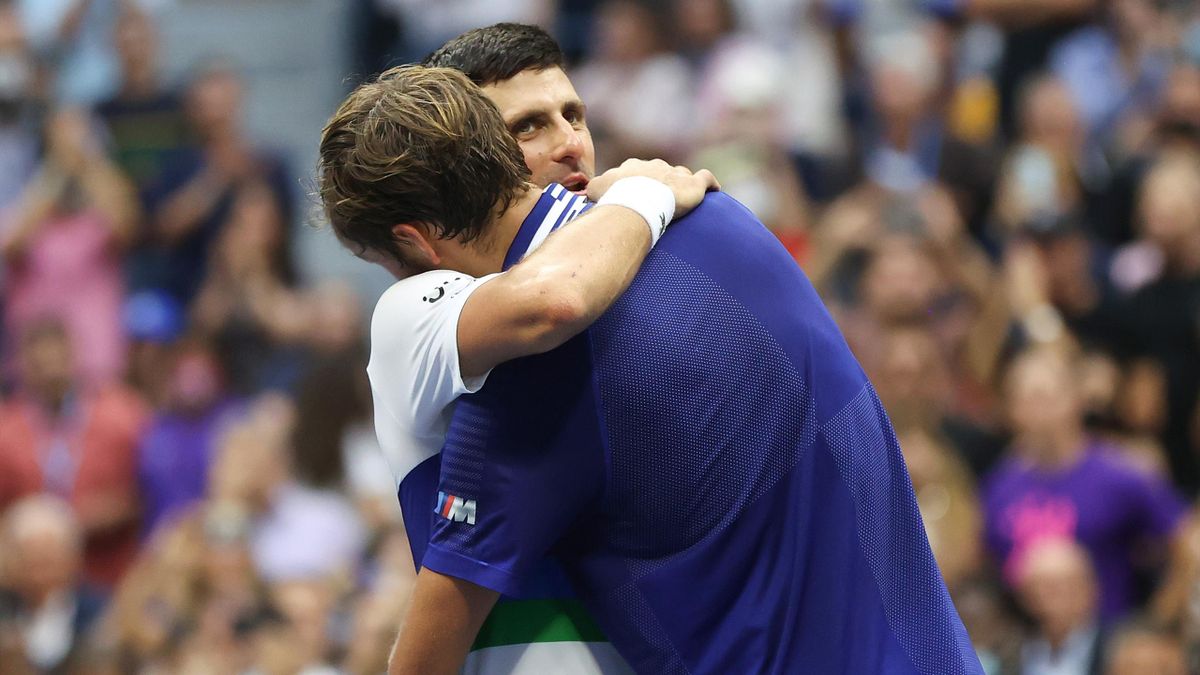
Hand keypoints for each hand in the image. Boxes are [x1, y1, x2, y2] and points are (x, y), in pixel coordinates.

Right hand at [587, 158, 719, 218]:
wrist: (636, 201)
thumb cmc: (615, 197)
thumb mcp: (597, 190)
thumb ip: (594, 189)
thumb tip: (585, 193)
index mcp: (634, 166)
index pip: (638, 171)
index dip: (638, 184)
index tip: (637, 196)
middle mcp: (655, 165)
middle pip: (661, 171)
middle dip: (661, 183)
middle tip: (659, 202)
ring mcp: (675, 174)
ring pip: (682, 174)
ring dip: (682, 184)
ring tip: (683, 198)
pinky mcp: (693, 185)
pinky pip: (706, 179)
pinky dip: (710, 184)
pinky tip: (714, 191)